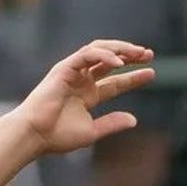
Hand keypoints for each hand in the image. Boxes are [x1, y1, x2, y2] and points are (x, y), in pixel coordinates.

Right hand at [14, 39, 153, 156]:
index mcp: (88, 95)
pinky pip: (86, 55)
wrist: (35, 135)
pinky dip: (102, 55)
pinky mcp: (64, 68)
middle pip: (110, 61)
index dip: (133, 77)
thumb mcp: (92, 131)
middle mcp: (82, 80)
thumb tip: (134, 120)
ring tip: (138, 52)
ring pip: (99, 51)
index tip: (151, 73)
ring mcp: (73, 72)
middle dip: (129, 55)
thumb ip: (112, 123)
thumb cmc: (58, 136)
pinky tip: (118, 62)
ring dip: (119, 49)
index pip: (115, 82)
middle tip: (148, 54)